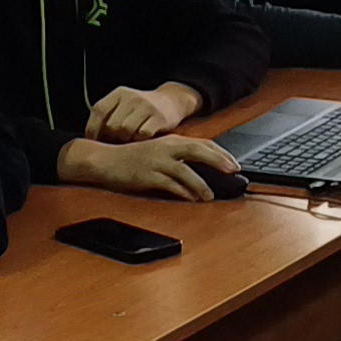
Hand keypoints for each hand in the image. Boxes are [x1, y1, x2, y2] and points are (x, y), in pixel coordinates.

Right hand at [63, 135, 240, 201]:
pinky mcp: (148, 175)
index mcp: (171, 141)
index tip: (235, 163)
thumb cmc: (133, 158)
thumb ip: (179, 157)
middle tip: (233, 171)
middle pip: (199, 151)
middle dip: (219, 161)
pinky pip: (170, 184)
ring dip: (201, 185)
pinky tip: (190, 199)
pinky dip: (183, 192)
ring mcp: (157, 161)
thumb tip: (203, 169)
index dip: (221, 153)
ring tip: (210, 196)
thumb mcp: (159, 151)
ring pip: (186, 171)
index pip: (202, 144)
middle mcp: (166, 148)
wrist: (106, 159)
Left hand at [86, 82, 201, 141]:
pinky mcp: (159, 117)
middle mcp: (131, 97)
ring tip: (129, 142)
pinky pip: (143, 135)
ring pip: (126, 131)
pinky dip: (140, 141)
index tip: (94, 142)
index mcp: (119, 94)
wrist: (172, 101)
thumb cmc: (141, 109)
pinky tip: (142, 141)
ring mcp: (146, 106)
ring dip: (126, 141)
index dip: (93, 129)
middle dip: (111, 138)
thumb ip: (109, 116)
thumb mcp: (124, 105)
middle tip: (115, 144)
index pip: (99, 111)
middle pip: (112, 125)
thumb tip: (89, 140)